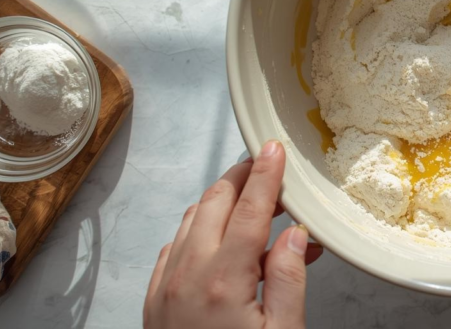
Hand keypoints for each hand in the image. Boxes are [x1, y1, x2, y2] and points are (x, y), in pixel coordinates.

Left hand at [144, 141, 322, 328]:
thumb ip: (290, 279)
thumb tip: (296, 234)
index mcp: (224, 281)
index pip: (249, 209)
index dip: (265, 174)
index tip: (274, 149)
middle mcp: (186, 277)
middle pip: (214, 203)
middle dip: (241, 177)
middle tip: (266, 166)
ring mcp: (164, 288)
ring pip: (191, 220)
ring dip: (221, 201)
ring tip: (253, 202)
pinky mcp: (154, 302)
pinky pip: (173, 247)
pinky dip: (198, 229)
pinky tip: (221, 238)